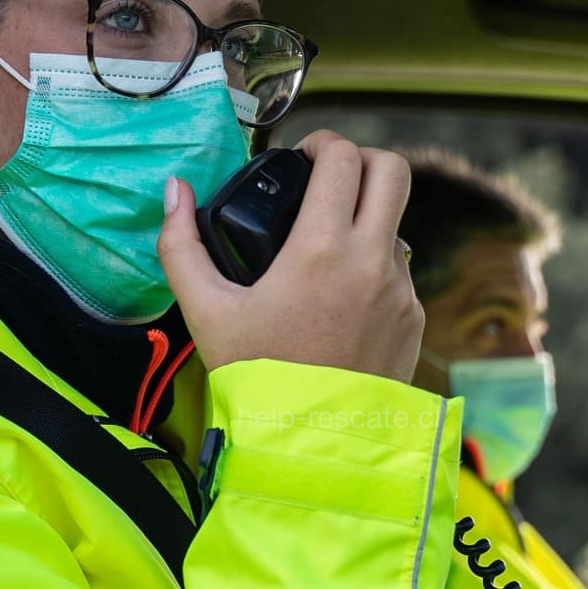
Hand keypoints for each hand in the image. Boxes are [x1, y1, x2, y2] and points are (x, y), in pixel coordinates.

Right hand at [157, 130, 424, 382]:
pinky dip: (372, 268)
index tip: (304, 156)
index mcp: (322, 249)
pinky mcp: (412, 320)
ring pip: (395, 224)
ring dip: (366, 218)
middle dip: (362, 161)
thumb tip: (174, 190)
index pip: (344, 158)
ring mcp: (400, 291)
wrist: (310, 445)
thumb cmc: (256, 378)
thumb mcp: (205, 311)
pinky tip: (338, 298)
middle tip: (328, 178)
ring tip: (325, 246)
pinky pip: (398, 273)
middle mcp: (372, 262)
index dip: (323, 143)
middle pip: (393, 171)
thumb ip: (181, 245)